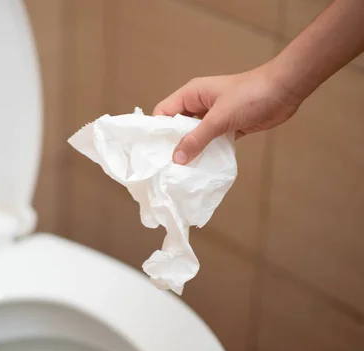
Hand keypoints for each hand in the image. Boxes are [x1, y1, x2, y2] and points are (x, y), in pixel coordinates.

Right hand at [153, 65, 301, 164]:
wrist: (285, 90)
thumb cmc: (250, 96)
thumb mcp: (219, 118)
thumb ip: (197, 139)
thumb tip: (176, 159)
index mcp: (191, 94)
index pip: (164, 112)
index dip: (157, 130)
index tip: (153, 152)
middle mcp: (199, 104)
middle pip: (177, 126)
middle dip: (172, 144)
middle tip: (166, 166)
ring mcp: (213, 116)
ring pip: (194, 136)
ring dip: (190, 150)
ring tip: (182, 171)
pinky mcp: (227, 126)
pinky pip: (210, 142)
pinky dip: (206, 152)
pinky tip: (202, 167)